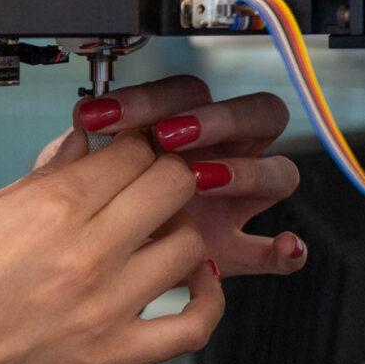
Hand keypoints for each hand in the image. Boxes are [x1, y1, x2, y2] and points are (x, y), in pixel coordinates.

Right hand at [0, 131, 221, 363]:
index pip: (130, 150)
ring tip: (155, 231)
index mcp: (44, 211)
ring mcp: (103, 310)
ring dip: (177, 229)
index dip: (134, 140)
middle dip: (162, 172)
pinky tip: (193, 283)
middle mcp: (83, 256)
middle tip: (145, 181)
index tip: (128, 145)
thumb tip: (78, 148)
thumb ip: (36, 183)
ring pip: (189, 244)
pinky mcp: (110, 360)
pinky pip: (193, 326)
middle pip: (171, 184)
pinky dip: (206, 299)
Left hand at [69, 75, 308, 278]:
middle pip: (257, 115)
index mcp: (183, 131)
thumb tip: (77, 132)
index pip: (189, 93)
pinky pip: (280, 251)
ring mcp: (236, 205)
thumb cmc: (88, 213)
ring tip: (203, 180)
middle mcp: (220, 159)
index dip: (152, 99)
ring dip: (247, 170)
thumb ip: (78, 156)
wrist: (89, 270)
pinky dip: (288, 250)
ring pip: (278, 172)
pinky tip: (282, 246)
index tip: (106, 116)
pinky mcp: (238, 252)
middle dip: (218, 118)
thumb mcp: (76, 181)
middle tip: (171, 135)